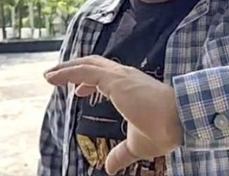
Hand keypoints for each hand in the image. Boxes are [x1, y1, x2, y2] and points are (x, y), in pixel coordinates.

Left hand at [44, 55, 183, 174]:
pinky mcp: (116, 81)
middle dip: (73, 68)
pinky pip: (86, 72)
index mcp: (131, 86)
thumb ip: (121, 154)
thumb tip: (109, 168)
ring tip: (48, 75)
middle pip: (94, 64)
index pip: (105, 75)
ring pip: (87, 65)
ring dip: (66, 68)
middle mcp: (125, 76)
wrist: (180, 121)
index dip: (88, 79)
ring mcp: (120, 76)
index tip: (77, 90)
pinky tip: (54, 78)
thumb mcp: (137, 146)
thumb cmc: (164, 130)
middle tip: (55, 75)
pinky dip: (68, 72)